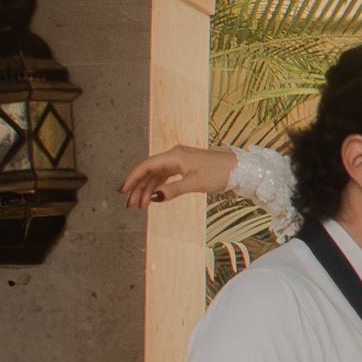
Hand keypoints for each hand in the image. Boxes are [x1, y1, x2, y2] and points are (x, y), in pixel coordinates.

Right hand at [120, 141, 236, 210]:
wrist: (238, 168)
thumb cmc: (219, 173)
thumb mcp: (195, 184)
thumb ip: (172, 190)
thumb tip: (153, 197)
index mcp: (174, 156)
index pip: (146, 166)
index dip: (132, 178)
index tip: (122, 190)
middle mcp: (174, 156)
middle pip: (149, 171)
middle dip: (138, 188)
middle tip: (130, 205)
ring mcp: (179, 161)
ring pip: (156, 175)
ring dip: (147, 189)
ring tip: (140, 206)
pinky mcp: (184, 166)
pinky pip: (165, 176)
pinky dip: (158, 186)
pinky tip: (154, 197)